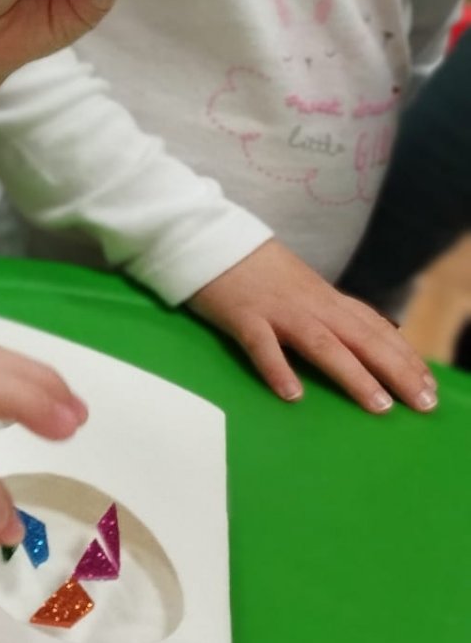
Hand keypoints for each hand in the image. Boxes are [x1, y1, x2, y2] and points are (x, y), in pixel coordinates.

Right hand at [189, 238, 437, 413]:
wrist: (212, 237)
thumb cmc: (255, 268)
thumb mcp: (301, 286)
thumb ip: (327, 310)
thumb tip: (359, 336)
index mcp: (325, 298)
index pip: (375, 328)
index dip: (404, 356)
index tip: (429, 384)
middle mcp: (310, 304)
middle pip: (361, 338)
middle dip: (397, 371)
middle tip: (424, 403)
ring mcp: (277, 310)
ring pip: (322, 344)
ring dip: (353, 374)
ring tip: (378, 405)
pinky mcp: (243, 316)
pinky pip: (261, 345)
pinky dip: (277, 369)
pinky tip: (292, 394)